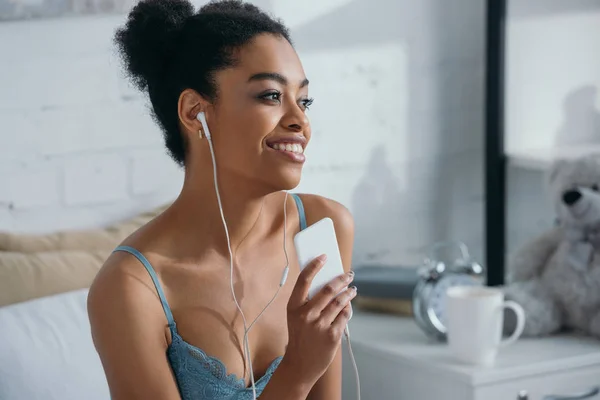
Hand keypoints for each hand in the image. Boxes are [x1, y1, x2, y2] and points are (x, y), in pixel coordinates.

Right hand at [284, 254, 355, 386]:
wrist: (300, 365)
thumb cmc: (299, 336)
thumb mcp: (296, 317)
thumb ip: (308, 301)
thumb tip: (329, 281)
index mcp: (293, 307)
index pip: (303, 280)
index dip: (314, 265)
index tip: (324, 256)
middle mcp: (306, 315)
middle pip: (328, 289)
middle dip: (342, 279)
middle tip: (348, 274)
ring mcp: (319, 325)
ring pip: (340, 301)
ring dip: (349, 292)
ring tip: (352, 289)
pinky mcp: (332, 335)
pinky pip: (345, 315)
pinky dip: (348, 308)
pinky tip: (348, 305)